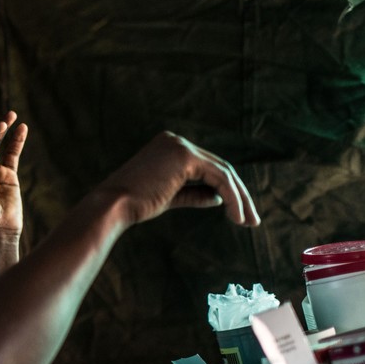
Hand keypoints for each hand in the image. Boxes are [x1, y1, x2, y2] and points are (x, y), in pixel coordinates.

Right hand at [97, 132, 259, 227]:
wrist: (113, 206)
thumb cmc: (134, 205)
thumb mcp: (169, 197)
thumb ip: (193, 193)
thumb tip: (219, 198)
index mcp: (169, 147)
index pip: (206, 167)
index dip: (226, 190)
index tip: (239, 213)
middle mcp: (175, 141)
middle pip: (219, 167)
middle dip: (239, 194)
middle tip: (251, 220)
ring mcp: (180, 146)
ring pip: (223, 172)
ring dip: (240, 198)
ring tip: (247, 222)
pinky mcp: (185, 156)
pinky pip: (219, 178)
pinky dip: (232, 198)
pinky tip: (236, 216)